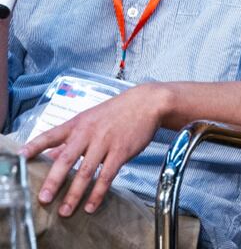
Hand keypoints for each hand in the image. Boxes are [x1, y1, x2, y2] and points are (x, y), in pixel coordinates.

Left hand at [21, 84, 166, 216]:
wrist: (146, 104)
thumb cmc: (116, 112)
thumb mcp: (89, 119)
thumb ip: (70, 138)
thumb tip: (50, 155)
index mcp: (77, 124)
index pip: (51, 135)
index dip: (34, 146)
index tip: (20, 157)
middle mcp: (88, 133)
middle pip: (66, 159)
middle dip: (54, 180)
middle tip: (44, 198)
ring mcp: (105, 143)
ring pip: (86, 171)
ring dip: (75, 193)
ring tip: (65, 210)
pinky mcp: (121, 152)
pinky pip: (107, 176)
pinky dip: (98, 192)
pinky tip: (91, 205)